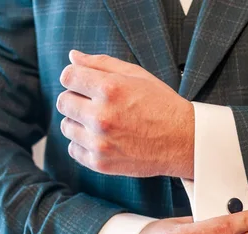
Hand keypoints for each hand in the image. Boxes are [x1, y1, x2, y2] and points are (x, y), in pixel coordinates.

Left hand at [56, 50, 193, 178]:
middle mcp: (101, 116)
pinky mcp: (100, 162)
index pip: (68, 76)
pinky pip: (73, 150)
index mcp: (109, 89)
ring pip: (66, 127)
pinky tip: (103, 139)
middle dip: (76, 99)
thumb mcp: (137, 76)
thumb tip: (73, 57)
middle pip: (63, 102)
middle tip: (96, 104)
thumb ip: (102, 63)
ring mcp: (99, 142)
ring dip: (79, 123)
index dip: (75, 78)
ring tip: (101, 123)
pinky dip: (83, 144)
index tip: (85, 84)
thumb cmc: (162, 105)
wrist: (184, 142)